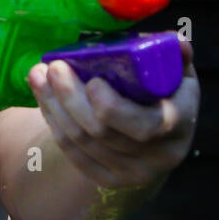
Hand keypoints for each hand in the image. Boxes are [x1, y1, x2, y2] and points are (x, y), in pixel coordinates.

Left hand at [27, 36, 199, 189]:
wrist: (161, 143)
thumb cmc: (168, 97)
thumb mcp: (180, 75)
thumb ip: (174, 56)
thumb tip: (171, 40)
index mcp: (177, 127)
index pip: (142, 126)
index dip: (112, 106)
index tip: (93, 80)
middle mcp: (155, 157)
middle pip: (101, 132)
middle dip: (71, 97)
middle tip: (54, 67)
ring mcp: (130, 173)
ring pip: (81, 141)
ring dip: (54, 105)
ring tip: (38, 75)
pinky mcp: (107, 179)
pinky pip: (72, 152)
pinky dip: (55, 122)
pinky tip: (44, 99)